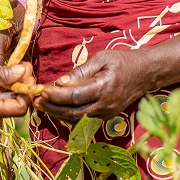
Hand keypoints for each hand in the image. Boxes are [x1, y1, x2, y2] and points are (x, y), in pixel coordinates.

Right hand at [0, 62, 35, 122]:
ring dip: (13, 85)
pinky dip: (3, 87)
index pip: (20, 108)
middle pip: (15, 105)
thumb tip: (23, 71)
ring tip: (15, 68)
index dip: (27, 92)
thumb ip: (3, 74)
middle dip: (22, 86)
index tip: (27, 73)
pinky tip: (3, 73)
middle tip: (23, 66)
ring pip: (6, 101)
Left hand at [35, 49, 149, 121]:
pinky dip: (68, 116)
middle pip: (73, 113)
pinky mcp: (106, 117)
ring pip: (76, 119)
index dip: (55, 96)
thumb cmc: (123, 61)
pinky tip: (56, 108)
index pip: (74, 97)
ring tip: (41, 105)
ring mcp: (106, 114)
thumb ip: (81, 72)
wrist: (145, 73)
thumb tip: (60, 82)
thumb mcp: (101, 58)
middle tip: (35, 101)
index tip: (41, 90)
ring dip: (57, 113)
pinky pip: (83, 120)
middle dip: (51, 108)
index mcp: (104, 88)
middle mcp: (105, 106)